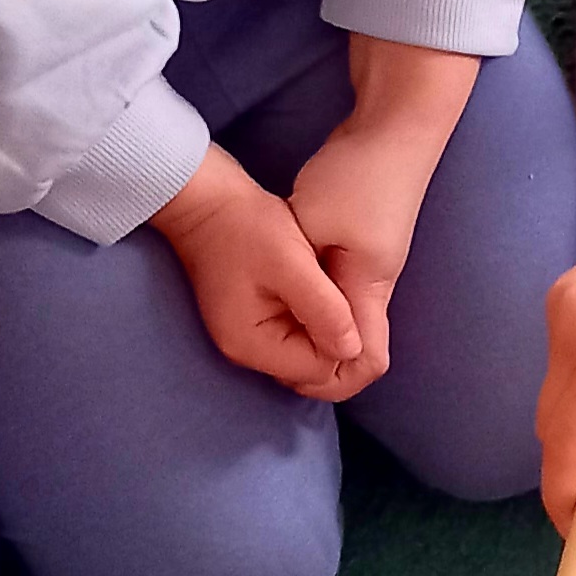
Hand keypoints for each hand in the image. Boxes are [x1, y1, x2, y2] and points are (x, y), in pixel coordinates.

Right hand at [151, 143, 367, 401]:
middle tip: (363, 307)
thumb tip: (355, 350)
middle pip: (313, 373)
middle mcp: (247, 350)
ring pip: (308, 355)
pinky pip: (297, 335)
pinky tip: (329, 294)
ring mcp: (249, 336)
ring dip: (333, 333)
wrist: (208, 201)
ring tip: (347, 296)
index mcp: (253, 344)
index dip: (351, 351)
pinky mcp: (255, 319)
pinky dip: (318, 321)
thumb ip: (324, 310)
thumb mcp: (291, 264)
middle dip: (344, 348)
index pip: (320, 374)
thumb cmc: (246, 226)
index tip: (367, 313)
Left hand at [286, 35, 478, 387]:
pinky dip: (315, 301)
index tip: (286, 369)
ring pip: (346, 319)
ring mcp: (373, 265)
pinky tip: (286, 288)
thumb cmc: (355, 174)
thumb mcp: (314, 225)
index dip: (329, 379)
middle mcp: (378, 284)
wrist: (396, 123)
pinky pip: (339, 292)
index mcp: (371, 288)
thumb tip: (293, 320)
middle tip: (268, 350)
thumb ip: (306, 281)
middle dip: (316, 360)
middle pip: (357, 347)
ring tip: (271, 319)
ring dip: (313, 327)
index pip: (367, 362)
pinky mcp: (362, 246)